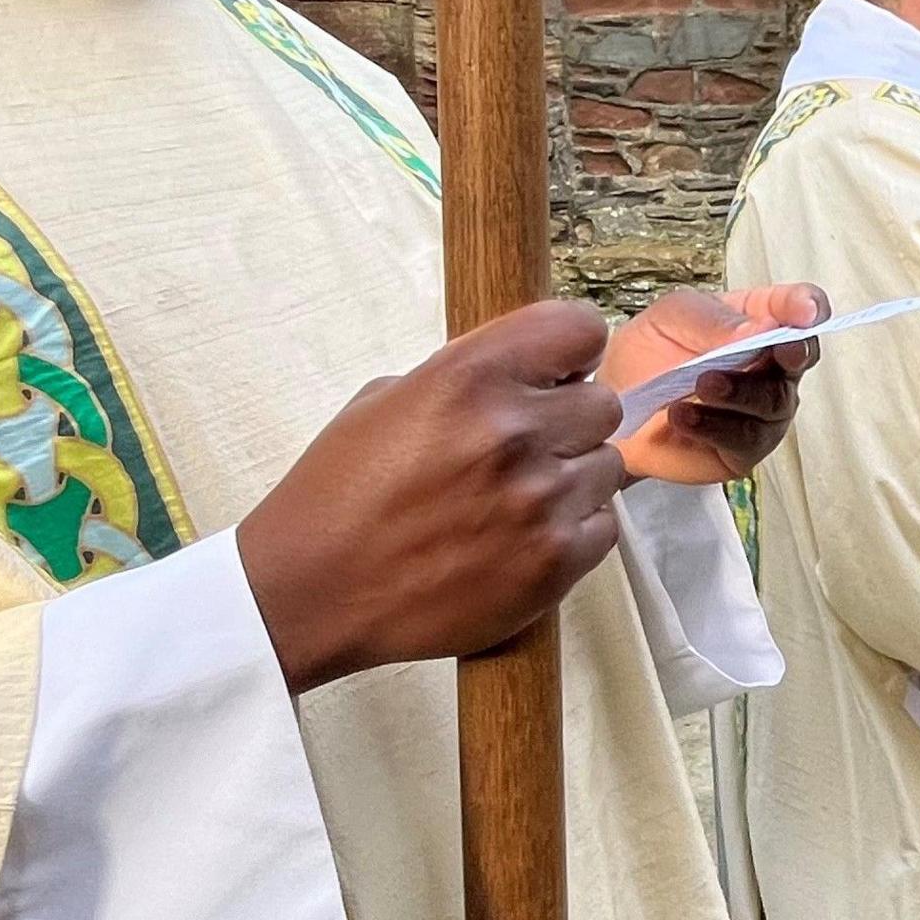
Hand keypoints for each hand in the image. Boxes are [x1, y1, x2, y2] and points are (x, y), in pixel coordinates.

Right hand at [237, 299, 629, 693]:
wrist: (312, 590)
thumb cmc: (340, 492)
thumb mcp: (388, 399)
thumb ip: (468, 377)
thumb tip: (531, 376)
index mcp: (469, 377)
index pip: (579, 328)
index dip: (572, 351)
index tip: (559, 372)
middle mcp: (513, 431)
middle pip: (603, 404)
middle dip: (569, 422)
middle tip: (527, 447)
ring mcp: (540, 500)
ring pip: (608, 466)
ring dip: (573, 478)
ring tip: (517, 500)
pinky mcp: (554, 562)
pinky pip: (604, 526)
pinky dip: (574, 530)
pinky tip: (525, 538)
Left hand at [605, 282, 826, 484]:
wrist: (612, 404)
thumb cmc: (648, 352)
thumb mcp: (672, 317)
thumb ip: (713, 320)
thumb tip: (759, 330)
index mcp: (759, 320)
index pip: (800, 307)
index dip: (809, 306)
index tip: (805, 311)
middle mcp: (770, 365)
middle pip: (800, 356)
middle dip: (793, 352)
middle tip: (776, 348)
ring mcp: (761, 410)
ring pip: (774, 401)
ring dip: (740, 391)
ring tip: (702, 384)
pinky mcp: (743, 448)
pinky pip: (745, 439)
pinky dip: (714, 425)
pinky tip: (682, 415)